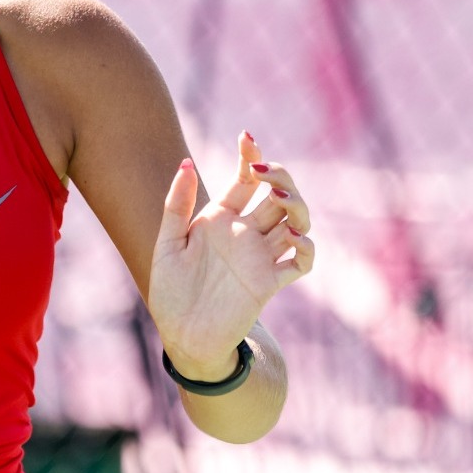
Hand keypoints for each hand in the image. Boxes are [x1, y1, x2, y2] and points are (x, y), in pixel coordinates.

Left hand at [149, 131, 314, 378]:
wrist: (182, 335)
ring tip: (279, 198)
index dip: (250, 157)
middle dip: (278, 176)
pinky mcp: (270, 282)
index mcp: (219, 219)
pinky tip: (293, 236)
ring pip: (295, 221)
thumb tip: (187, 162)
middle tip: (263, 171)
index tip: (247, 137)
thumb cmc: (171, 291)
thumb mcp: (167, 244)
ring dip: (296, 205)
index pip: (243, 180)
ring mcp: (261, 256)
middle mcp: (245, 233)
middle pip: (277, 194)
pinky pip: (300, 261)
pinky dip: (305, 247)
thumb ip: (176, 205)